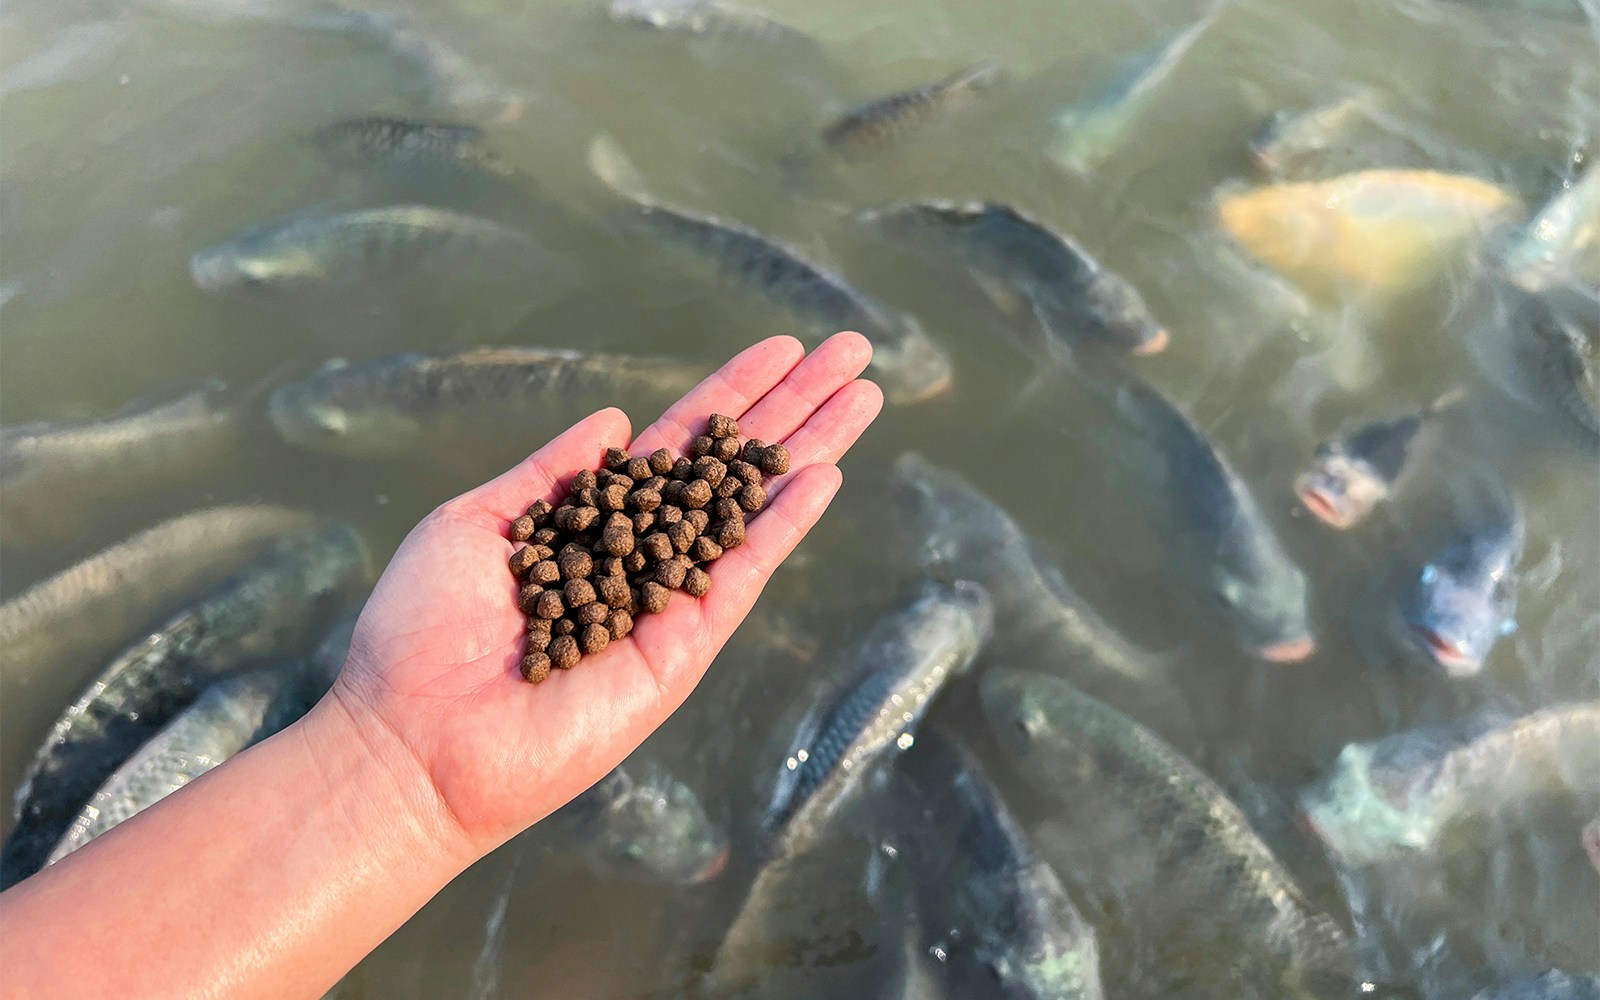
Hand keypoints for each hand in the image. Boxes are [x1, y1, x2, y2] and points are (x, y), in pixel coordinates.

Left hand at [327, 333, 881, 855]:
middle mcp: (643, 556)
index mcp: (594, 523)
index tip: (781, 349)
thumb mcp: (478, 523)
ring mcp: (671, 601)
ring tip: (865, 394)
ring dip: (813, 451)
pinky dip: (785, 524)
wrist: (413, 737)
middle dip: (794, 408)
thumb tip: (616, 422)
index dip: (731, 395)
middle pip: (733, 467)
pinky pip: (743, 574)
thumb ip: (553, 474)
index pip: (680, 444)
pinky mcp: (682, 647)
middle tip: (851, 352)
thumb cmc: (423, 631)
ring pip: (755, 511)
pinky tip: (823, 475)